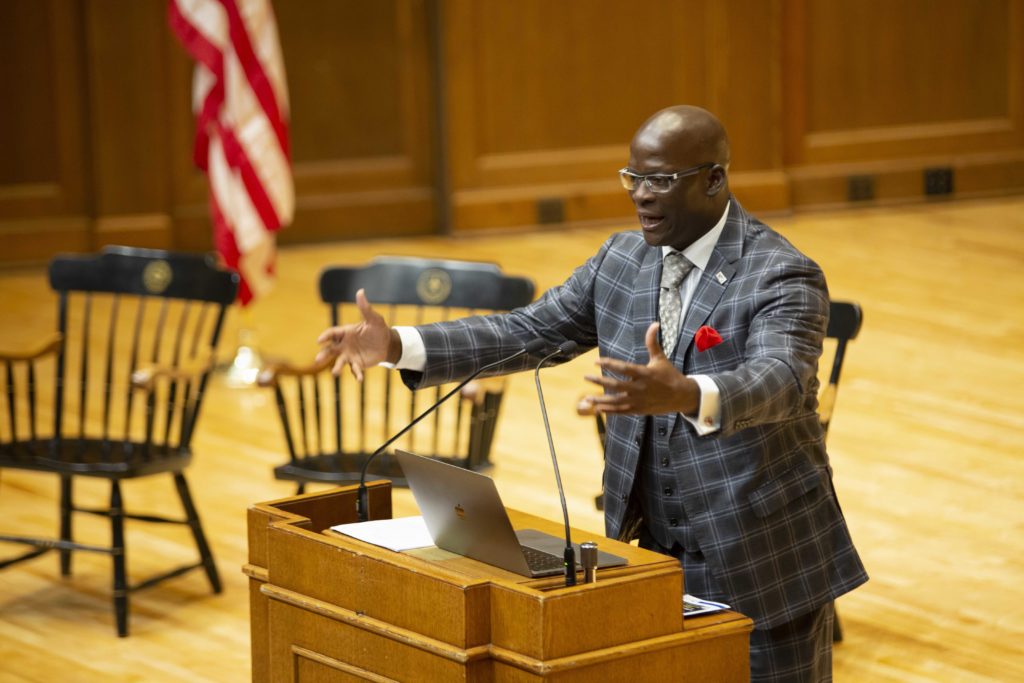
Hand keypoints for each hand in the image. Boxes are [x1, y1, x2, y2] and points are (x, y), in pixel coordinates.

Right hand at [315, 289, 395, 380]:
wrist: (387, 343)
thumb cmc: (378, 329)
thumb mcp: (374, 319)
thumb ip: (365, 308)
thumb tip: (360, 292)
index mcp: (346, 332)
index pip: (332, 333)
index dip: (326, 336)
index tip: (319, 340)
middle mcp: (344, 345)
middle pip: (331, 350)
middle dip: (323, 354)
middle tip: (317, 360)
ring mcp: (350, 355)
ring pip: (340, 362)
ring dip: (336, 368)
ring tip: (334, 373)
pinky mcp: (357, 364)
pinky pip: (355, 370)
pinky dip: (356, 375)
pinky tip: (359, 379)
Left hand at [582, 322, 698, 415]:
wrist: (682, 396)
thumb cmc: (669, 375)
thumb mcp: (660, 358)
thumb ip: (652, 342)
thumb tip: (654, 324)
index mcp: (644, 373)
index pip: (623, 368)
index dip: (609, 364)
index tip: (596, 361)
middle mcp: (640, 388)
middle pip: (616, 385)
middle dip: (600, 382)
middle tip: (586, 378)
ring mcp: (639, 401)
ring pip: (616, 401)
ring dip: (601, 400)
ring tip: (587, 398)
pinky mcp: (639, 410)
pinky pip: (622, 411)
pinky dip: (610, 410)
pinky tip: (598, 408)